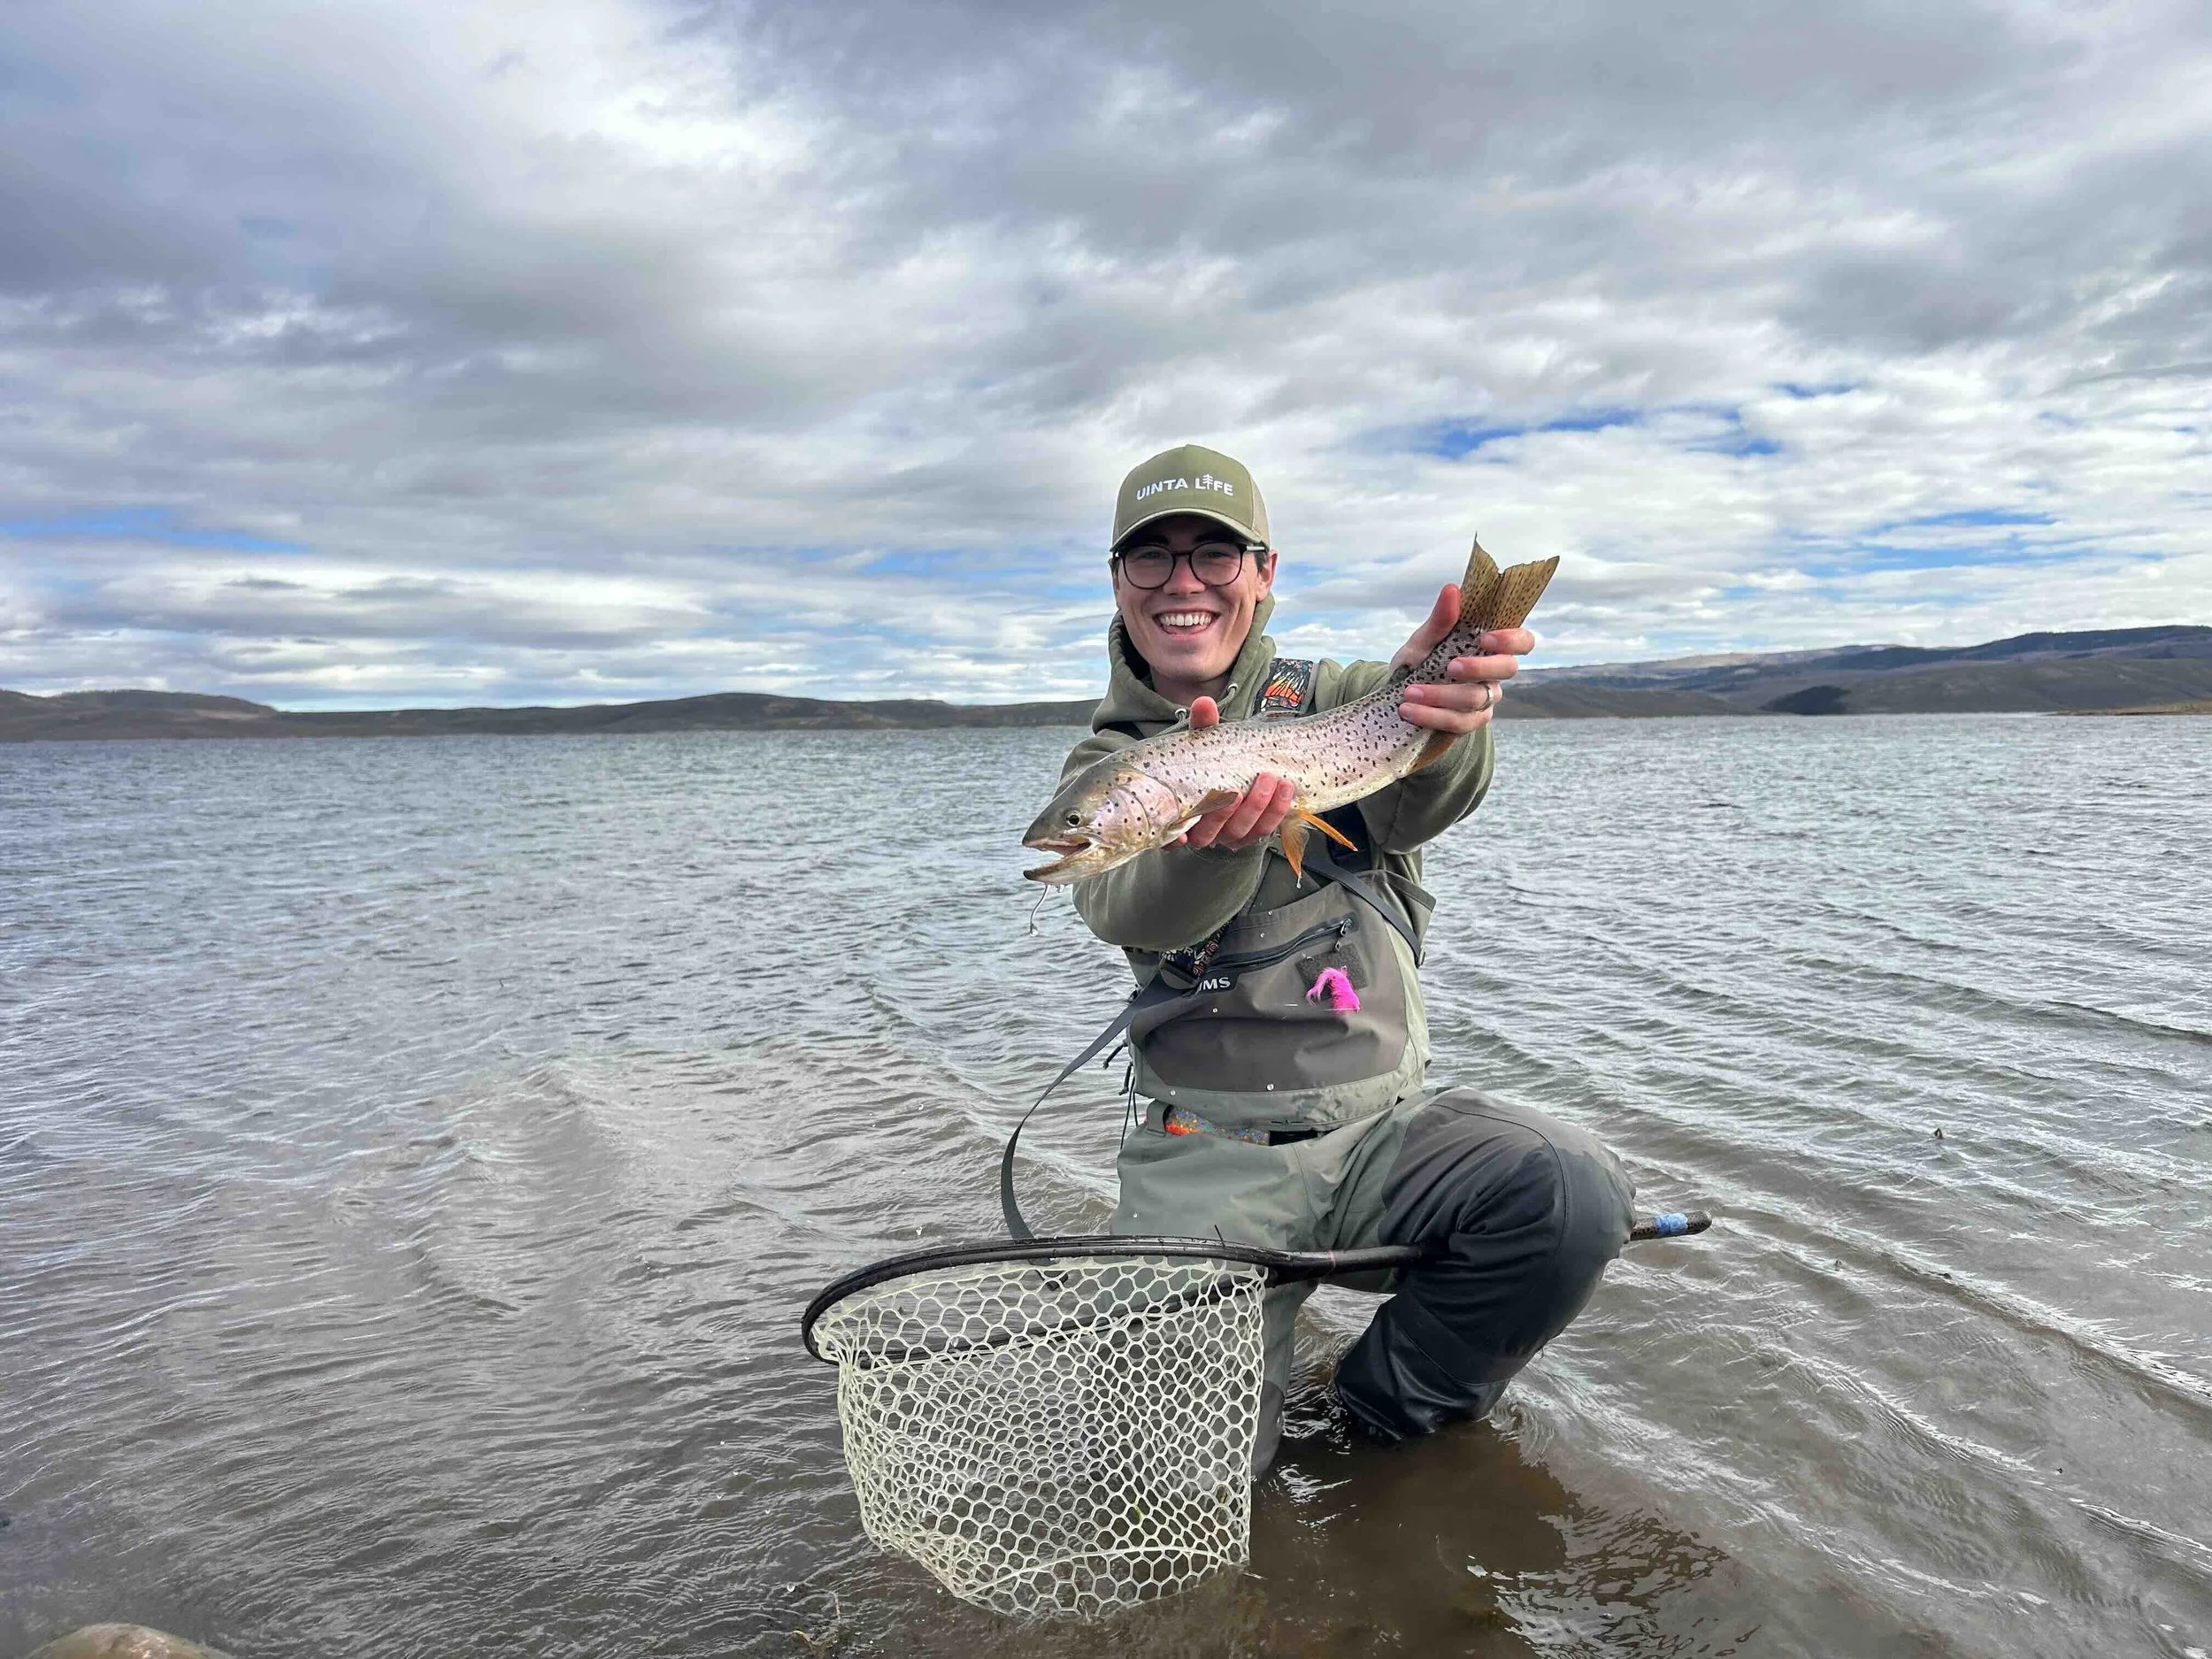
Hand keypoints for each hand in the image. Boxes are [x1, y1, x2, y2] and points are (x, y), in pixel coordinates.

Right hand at [1174, 697, 1297, 851]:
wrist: (1244, 766)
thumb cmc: (1214, 759)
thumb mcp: (1206, 741)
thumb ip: (1203, 726)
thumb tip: (1204, 703)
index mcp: (1183, 813)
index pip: (1172, 835)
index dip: (1174, 839)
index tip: (1181, 835)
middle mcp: (1204, 830)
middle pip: (1212, 832)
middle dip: (1227, 812)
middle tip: (1238, 787)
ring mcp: (1230, 834)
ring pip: (1242, 832)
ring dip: (1259, 808)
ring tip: (1273, 779)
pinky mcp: (1255, 833)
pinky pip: (1266, 829)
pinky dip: (1277, 813)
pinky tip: (1286, 791)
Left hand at [1390, 583, 1533, 733]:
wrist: (1395, 697)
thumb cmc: (1418, 663)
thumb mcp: (1422, 641)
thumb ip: (1440, 620)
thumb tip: (1452, 589)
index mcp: (1489, 647)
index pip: (1522, 641)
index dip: (1512, 639)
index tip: (1485, 637)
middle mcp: (1494, 673)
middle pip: (1508, 669)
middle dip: (1478, 667)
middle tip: (1450, 667)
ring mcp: (1485, 700)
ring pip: (1477, 698)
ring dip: (1440, 695)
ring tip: (1409, 692)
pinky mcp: (1471, 723)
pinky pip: (1459, 722)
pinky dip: (1431, 716)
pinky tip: (1409, 710)